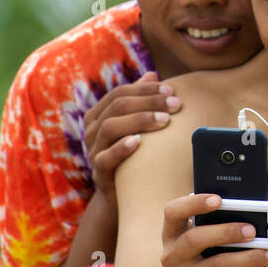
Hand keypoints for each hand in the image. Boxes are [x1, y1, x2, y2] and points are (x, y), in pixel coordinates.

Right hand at [84, 73, 181, 206]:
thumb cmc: (133, 153)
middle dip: (149, 102)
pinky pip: (105, 157)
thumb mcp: (137, 125)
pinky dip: (121, 148)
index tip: (171, 91)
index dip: (146, 89)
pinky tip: (139, 142)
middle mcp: (92, 129)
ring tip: (165, 121)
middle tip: (175, 105)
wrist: (122, 192)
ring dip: (139, 120)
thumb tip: (153, 74)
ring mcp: (92, 150)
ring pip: (110, 127)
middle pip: (117, 106)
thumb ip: (141, 100)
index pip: (120, 93)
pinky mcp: (98, 172)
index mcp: (99, 114)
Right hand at [160, 192, 267, 266]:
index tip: (218, 199)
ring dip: (249, 257)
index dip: (193, 204)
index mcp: (172, 236)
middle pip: (195, 239)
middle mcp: (172, 257)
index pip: (173, 213)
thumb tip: (252, 216)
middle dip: (227, 232)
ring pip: (219, 265)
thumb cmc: (200, 265)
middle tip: (252, 230)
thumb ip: (214, 229)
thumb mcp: (199, 247)